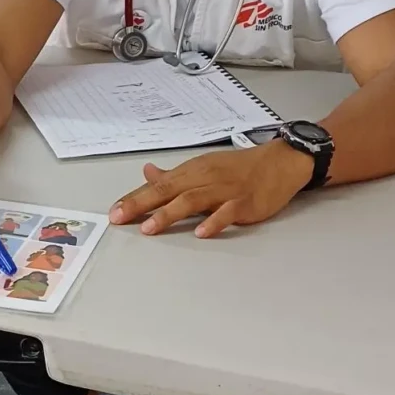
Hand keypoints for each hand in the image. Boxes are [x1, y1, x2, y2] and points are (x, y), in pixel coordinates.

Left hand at [109, 140, 313, 237]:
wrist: (279, 162)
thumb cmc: (238, 167)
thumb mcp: (202, 167)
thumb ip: (174, 176)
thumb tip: (147, 173)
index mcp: (192, 172)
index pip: (157, 186)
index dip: (134, 198)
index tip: (114, 211)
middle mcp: (204, 179)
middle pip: (168, 191)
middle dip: (141, 205)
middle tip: (120, 218)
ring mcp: (224, 191)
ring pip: (192, 201)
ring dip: (169, 214)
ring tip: (149, 228)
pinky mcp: (245, 203)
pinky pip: (228, 212)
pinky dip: (214, 222)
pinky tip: (201, 232)